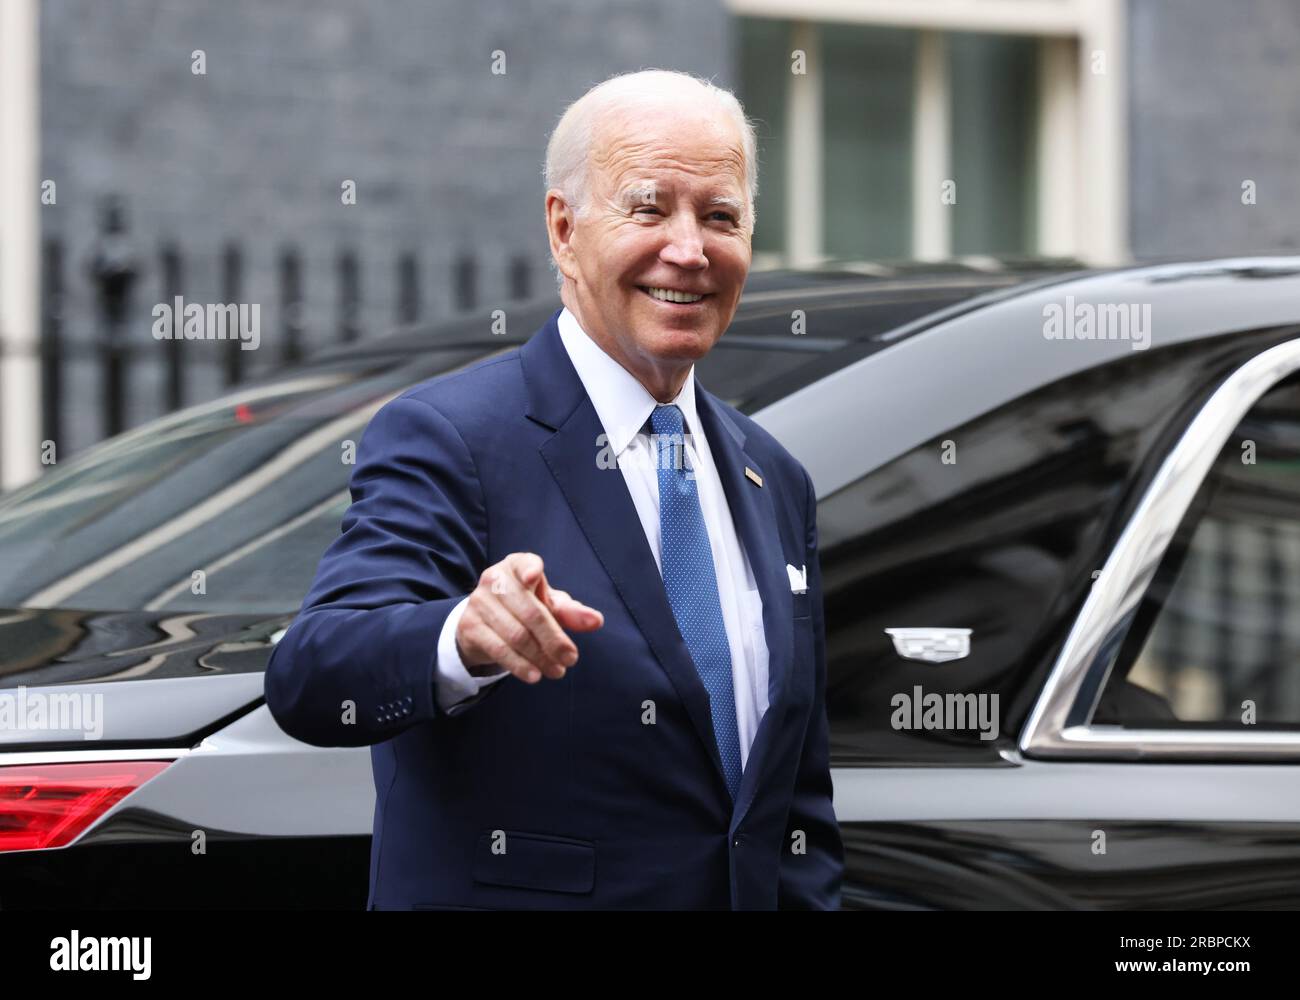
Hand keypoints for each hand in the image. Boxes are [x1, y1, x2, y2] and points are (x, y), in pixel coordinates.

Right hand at [455, 552, 603, 683]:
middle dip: (554, 639)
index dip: (529, 569)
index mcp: (516, 566)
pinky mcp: (469, 626)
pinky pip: (499, 649)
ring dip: (540, 657)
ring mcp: (478, 602)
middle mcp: (494, 579)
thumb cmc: (524, 607)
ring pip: (516, 634)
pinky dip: (519, 665)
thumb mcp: (548, 605)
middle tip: (571, 658)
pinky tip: (535, 675)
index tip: (534, 578)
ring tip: (557, 671)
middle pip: (530, 611)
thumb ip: (571, 612)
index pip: (524, 563)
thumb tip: (596, 621)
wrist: (484, 624)